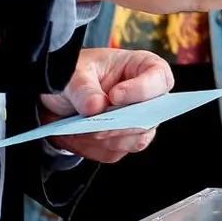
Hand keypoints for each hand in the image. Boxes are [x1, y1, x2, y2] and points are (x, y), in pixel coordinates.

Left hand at [39, 48, 174, 162]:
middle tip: (95, 122)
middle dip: (121, 122)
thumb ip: (83, 88)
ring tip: (80, 128)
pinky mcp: (123, 142)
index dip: (142, 89)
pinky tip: (78, 136)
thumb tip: (95, 107)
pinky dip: (93, 147)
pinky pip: (114, 153)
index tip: (115, 96)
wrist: (61, 98)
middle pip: (151, 116)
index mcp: (142, 67)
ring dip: (105, 137)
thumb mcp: (74, 73)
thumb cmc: (76, 75)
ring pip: (135, 140)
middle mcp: (145, 97)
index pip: (160, 78)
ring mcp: (137, 122)